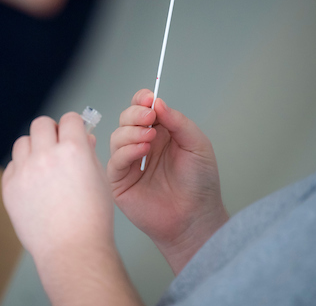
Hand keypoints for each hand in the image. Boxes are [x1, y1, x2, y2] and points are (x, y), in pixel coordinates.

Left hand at [2, 112, 142, 305]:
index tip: (73, 132)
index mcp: (74, 150)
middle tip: (57, 144)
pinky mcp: (10, 187)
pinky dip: (22, 168)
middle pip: (41, 124)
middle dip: (51, 131)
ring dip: (34, 147)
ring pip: (23, 142)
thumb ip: (89, 153)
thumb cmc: (92, 218)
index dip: (74, 125)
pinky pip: (12, 165)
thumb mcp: (100, 179)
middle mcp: (47, 155)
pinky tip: (34, 182)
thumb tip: (83, 137)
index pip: (70, 119)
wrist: (72, 249)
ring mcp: (25, 171)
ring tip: (43, 165)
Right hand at [108, 89, 228, 273]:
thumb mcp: (197, 145)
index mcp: (161, 133)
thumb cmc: (200, 184)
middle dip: (135, 114)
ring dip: (131, 132)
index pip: (142, 109)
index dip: (142, 100)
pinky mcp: (120, 181)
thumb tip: (158, 102)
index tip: (148, 98)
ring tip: (150, 138)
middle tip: (149, 118)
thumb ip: (178, 122)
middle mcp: (142, 145)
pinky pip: (115, 160)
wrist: (195, 218)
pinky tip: (142, 151)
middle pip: (126, 119)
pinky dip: (126, 151)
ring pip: (117, 136)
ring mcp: (129, 162)